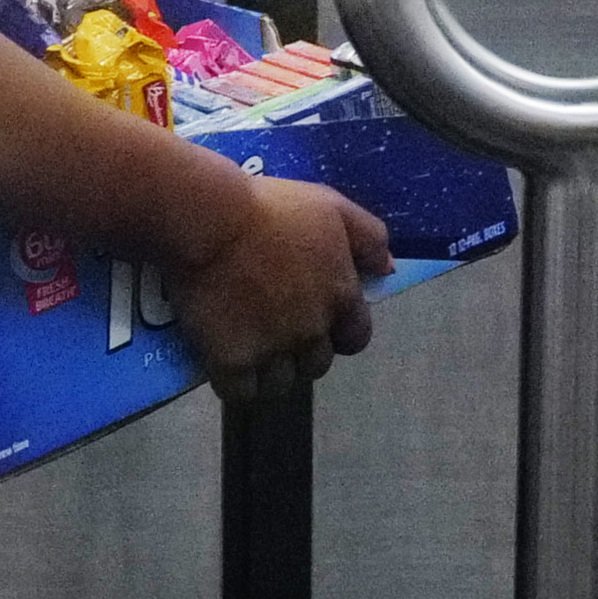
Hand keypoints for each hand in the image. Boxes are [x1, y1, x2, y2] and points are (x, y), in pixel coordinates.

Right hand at [169, 172, 385, 402]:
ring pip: (280, 383)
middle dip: (300, 353)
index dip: (338, 334)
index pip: (355, 338)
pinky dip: (234, 383)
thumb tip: (387, 269)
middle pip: (316, 365)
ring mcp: (273, 350)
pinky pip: (240, 392)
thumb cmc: (270, 206)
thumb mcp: (331, 206)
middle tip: (274, 330)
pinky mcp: (233, 362)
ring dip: (268, 372)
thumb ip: (369, 237)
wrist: (210, 219)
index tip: (318, 322)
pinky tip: (223, 363)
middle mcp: (312, 330)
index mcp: (340, 297)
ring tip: (247, 349)